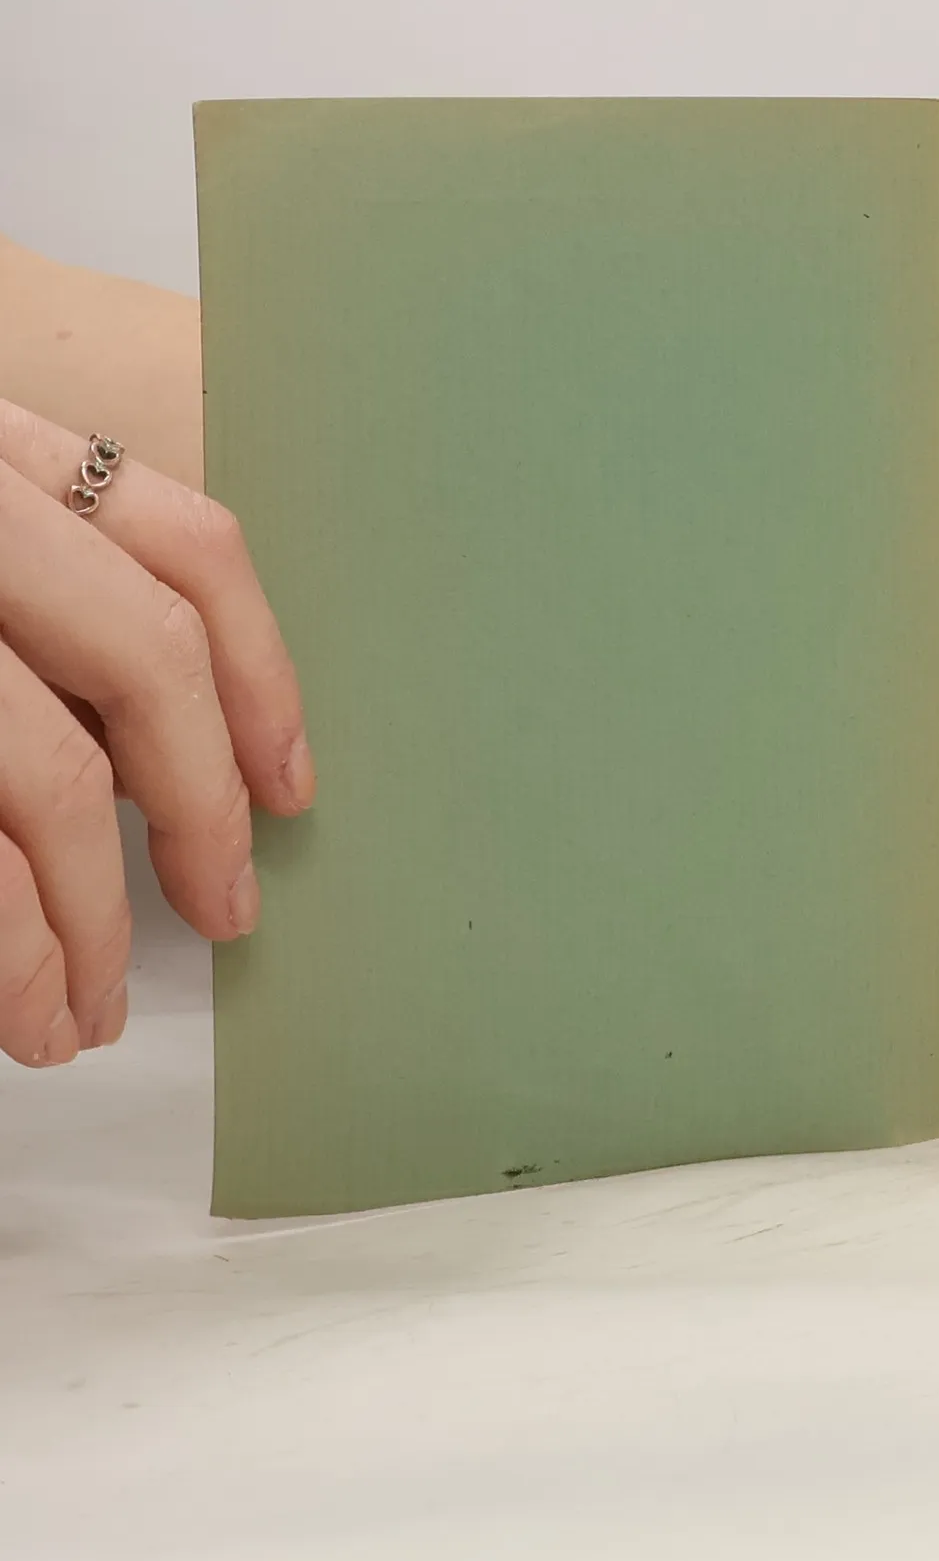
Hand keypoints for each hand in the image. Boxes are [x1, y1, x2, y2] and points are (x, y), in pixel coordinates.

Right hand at [0, 399, 310, 1066]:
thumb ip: (29, 592)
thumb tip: (168, 763)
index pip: (191, 547)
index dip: (264, 678)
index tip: (289, 785)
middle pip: (145, 660)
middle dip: (202, 809)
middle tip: (229, 918)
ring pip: (47, 773)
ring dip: (88, 919)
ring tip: (86, 1013)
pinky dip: (2, 943)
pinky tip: (16, 1009)